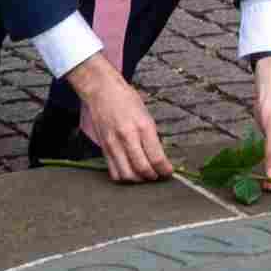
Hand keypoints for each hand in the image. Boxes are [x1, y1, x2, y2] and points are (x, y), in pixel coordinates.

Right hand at [65, 55, 173, 183]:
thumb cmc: (126, 100)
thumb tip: (159, 158)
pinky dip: (124, 177)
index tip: (168, 172)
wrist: (103, 91)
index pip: (156, 157)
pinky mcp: (104, 148)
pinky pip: (114, 171)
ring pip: (127, 174)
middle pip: (142, 169)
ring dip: (138, 179)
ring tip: (144, 175)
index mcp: (142, 126)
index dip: (165, 170)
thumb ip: (152, 137)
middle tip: (157, 175)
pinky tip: (130, 172)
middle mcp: (128, 136)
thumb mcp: (146, 115)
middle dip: (153, 176)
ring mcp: (114, 143)